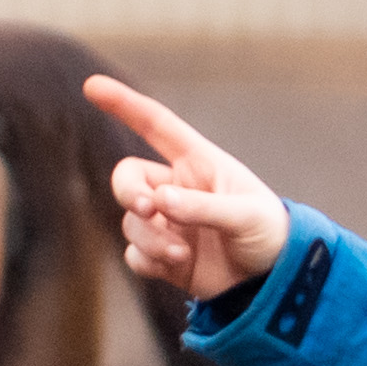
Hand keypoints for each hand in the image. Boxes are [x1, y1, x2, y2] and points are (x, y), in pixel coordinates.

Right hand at [81, 75, 292, 300]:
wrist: (273, 279)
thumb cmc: (268, 232)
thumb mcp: (245, 214)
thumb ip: (203, 207)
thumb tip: (160, 202)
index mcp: (198, 162)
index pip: (155, 125)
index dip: (124, 104)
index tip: (92, 86)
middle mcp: (176, 188)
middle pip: (127, 177)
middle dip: (128, 192)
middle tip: (147, 209)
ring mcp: (167, 222)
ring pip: (131, 221)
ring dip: (150, 238)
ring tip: (180, 253)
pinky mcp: (162, 256)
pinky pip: (135, 254)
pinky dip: (148, 260)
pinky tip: (176, 265)